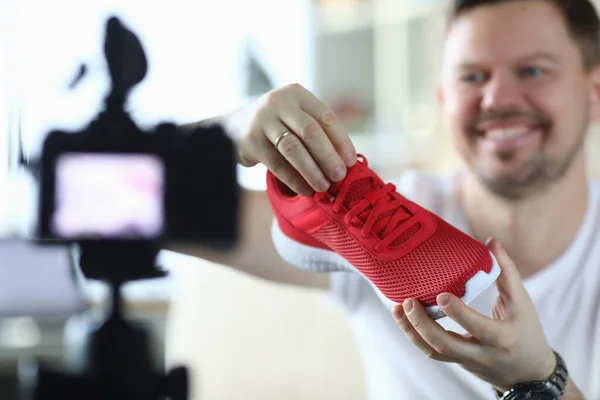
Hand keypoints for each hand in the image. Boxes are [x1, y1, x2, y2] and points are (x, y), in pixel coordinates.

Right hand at [223, 83, 356, 195]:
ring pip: (293, 148)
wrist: (232, 129)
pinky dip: (294, 179)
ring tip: (323, 187)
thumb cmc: (275, 127)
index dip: (341, 141)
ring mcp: (262, 120)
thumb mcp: (294, 118)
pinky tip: (305, 190)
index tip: (351, 162)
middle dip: (328, 157)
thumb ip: (316, 133)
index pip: (325, 117)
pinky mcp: (250, 140)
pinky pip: (277, 164)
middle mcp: (279, 102)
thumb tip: (346, 162)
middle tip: (339, 176)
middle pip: (310, 131)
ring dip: (312, 170)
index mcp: (297, 94)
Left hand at [393, 238, 556, 391]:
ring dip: (412, 331)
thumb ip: (506, 271)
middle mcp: (482, 353)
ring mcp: (466, 361)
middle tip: (408, 301)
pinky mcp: (456, 361)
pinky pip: (431, 352)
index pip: (478, 327)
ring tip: (397, 309)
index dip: (458, 313)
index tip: (440, 295)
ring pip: (433, 352)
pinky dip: (415, 336)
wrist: (528, 373)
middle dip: (423, 324)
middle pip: (446, 345)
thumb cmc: (526, 331)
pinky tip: (402, 318)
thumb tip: (491, 241)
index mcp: (502, 337)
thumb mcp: (522, 302)